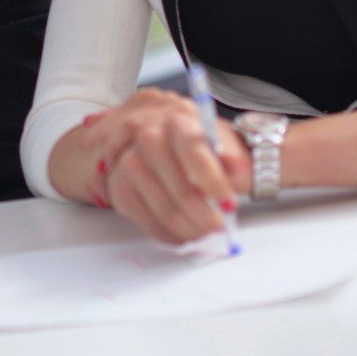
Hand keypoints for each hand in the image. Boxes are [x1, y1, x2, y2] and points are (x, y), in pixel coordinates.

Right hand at [73, 90, 250, 244]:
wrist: (156, 139)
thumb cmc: (195, 144)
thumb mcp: (221, 142)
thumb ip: (233, 156)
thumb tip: (237, 169)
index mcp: (178, 122)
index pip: (193, 150)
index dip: (213, 180)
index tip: (230, 204)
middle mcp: (148, 137)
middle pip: (178, 185)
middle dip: (203, 213)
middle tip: (220, 226)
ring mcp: (129, 162)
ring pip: (163, 208)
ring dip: (189, 228)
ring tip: (204, 230)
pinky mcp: (119, 187)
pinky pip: (147, 220)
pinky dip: (170, 233)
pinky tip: (183, 231)